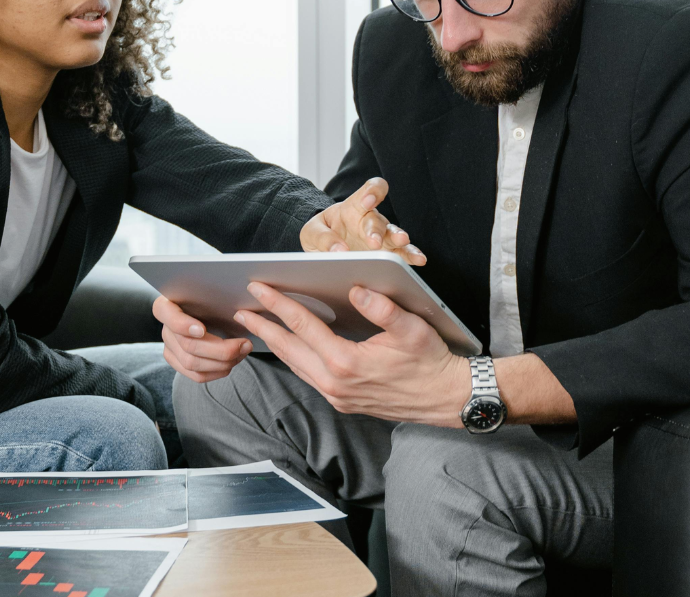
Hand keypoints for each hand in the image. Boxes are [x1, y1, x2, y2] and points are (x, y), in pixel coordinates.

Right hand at [153, 295, 252, 383]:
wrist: (207, 311)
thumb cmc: (210, 299)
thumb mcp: (209, 292)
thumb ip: (213, 295)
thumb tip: (237, 303)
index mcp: (165, 306)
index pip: (166, 314)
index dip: (182, 325)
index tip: (202, 330)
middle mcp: (165, 329)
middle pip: (188, 345)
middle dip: (221, 349)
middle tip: (244, 344)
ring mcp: (170, 348)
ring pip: (193, 363)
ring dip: (223, 362)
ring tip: (243, 352)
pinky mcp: (179, 364)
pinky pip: (197, 375)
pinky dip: (218, 371)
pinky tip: (233, 362)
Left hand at [232, 282, 468, 426]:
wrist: (447, 400)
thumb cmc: (431, 363)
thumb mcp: (411, 329)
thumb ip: (381, 308)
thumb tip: (355, 290)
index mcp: (346, 363)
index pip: (303, 326)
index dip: (278, 304)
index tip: (259, 288)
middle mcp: (336, 383)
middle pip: (288, 350)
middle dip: (263, 328)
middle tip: (242, 311)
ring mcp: (338, 396)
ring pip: (295, 366)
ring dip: (275, 345)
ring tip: (258, 327)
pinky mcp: (343, 402)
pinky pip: (308, 377)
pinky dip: (294, 360)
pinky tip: (290, 349)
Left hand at [301, 177, 425, 265]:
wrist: (323, 249)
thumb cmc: (320, 235)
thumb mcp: (311, 233)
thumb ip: (322, 238)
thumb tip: (339, 251)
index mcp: (352, 208)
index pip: (368, 191)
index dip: (371, 192)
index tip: (367, 201)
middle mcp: (370, 220)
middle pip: (377, 220)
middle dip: (376, 230)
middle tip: (373, 242)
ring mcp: (381, 237)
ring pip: (393, 235)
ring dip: (398, 239)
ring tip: (403, 242)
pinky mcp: (385, 254)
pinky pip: (400, 253)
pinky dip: (410, 256)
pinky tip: (419, 259)